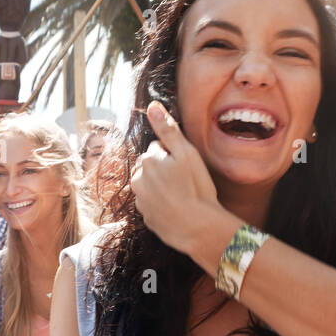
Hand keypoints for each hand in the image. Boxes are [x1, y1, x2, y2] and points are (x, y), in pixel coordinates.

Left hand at [130, 101, 228, 257]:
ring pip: (151, 184)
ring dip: (162, 186)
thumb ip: (167, 129)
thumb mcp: (186, 153)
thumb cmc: (196, 188)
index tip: (186, 166)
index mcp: (147, 161)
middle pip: (152, 165)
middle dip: (165, 169)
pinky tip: (176, 208)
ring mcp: (140, 200)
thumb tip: (153, 106)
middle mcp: (138, 179)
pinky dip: (161, 203)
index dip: (174, 154)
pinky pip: (152, 203)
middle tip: (185, 181)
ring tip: (182, 195)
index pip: (158, 147)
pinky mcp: (145, 217)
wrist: (197, 228)